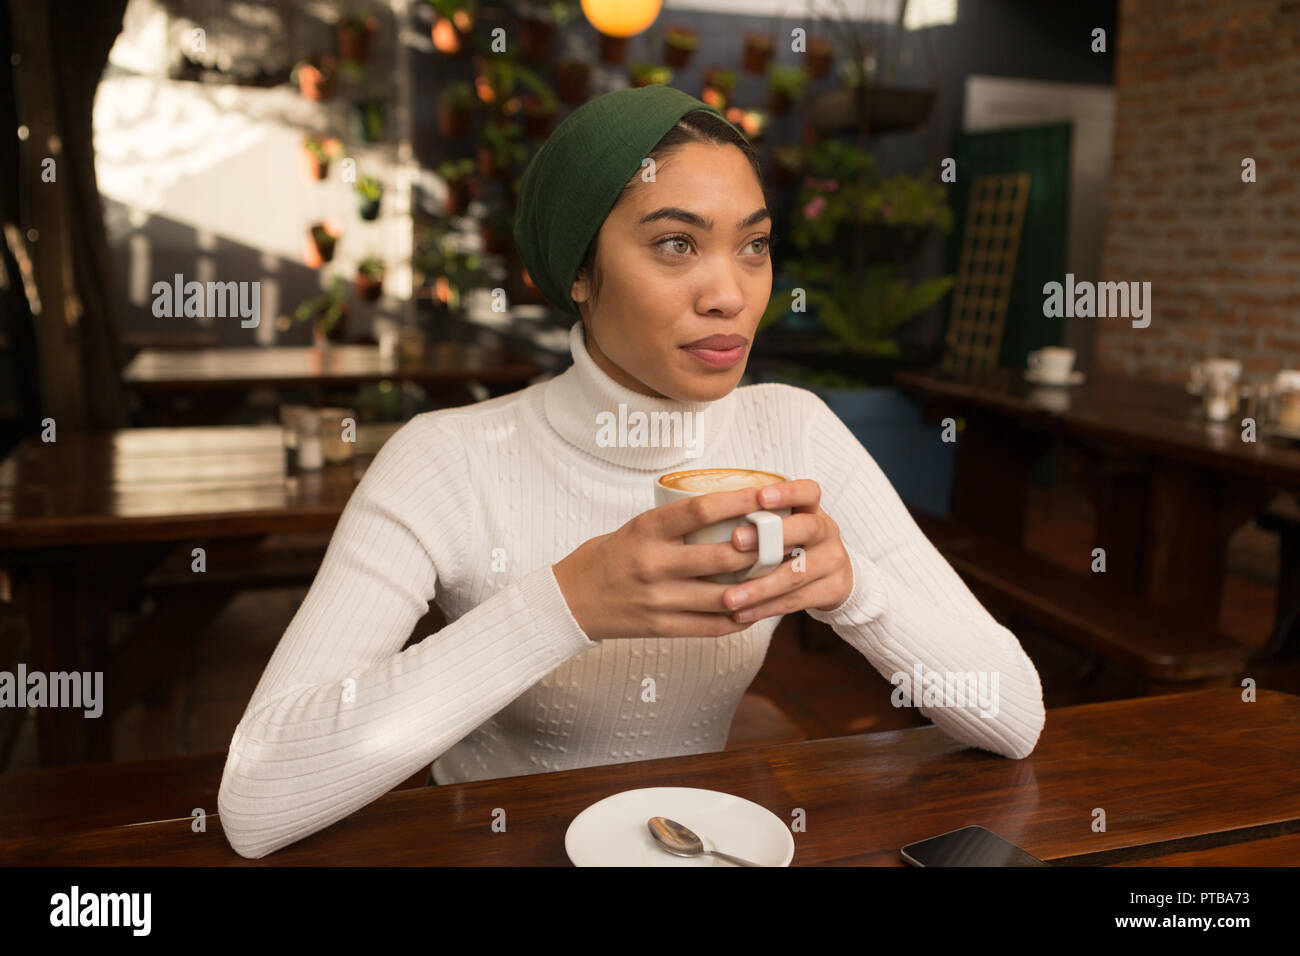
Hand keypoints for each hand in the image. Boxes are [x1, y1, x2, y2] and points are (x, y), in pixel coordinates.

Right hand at [553, 484, 813, 640]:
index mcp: (646, 530)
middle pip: (721, 555)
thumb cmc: (608, 557)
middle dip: (759, 548)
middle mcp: (653, 563)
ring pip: (723, 595)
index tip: (766, 493)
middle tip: (784, 540)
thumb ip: (676, 523)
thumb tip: (728, 509)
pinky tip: (755, 609)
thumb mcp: (636, 527)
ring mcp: (658, 598)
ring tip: (778, 576)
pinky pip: (711, 626)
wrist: (569, 600)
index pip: (700, 509)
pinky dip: (738, 619)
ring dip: (756, 587)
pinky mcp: (661, 627)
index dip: (738, 500)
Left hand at [721, 479, 852, 624]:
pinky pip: (796, 601)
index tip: (760, 497)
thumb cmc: (794, 544)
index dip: (787, 492)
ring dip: (760, 586)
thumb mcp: (784, 524)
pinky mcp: (834, 590)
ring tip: (729, 597)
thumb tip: (705, 515)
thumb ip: (758, 520)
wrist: (835, 575)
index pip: (808, 491)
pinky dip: (765, 609)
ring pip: (797, 574)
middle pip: (807, 528)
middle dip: (770, 536)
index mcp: (812, 509)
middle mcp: (827, 531)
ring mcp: (833, 561)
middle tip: (736, 541)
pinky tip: (740, 613)